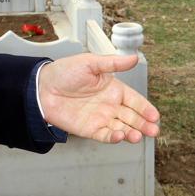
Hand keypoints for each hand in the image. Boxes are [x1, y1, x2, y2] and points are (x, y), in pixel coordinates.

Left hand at [38, 54, 159, 143]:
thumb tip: (134, 58)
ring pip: (122, 128)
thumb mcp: (89, 63)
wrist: (41, 88)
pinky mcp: (89, 129)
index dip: (145, 108)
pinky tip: (119, 136)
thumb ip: (112, 63)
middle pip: (132, 117)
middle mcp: (109, 104)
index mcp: (112, 89)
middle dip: (144, 124)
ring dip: (132, 133)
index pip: (135, 100)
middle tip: (153, 130)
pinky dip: (114, 137)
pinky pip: (105, 135)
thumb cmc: (64, 72)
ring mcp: (100, 117)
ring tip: (137, 135)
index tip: (155, 116)